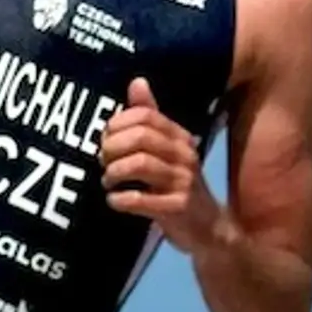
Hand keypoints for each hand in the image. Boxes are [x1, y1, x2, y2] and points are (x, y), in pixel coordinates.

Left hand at [101, 79, 222, 248]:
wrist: (208, 230)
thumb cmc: (178, 187)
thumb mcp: (167, 151)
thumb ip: (150, 118)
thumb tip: (137, 82)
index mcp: (179, 137)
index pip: (145, 116)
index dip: (118, 124)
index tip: (106, 140)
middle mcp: (184, 155)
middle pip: (140, 137)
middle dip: (112, 148)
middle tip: (103, 162)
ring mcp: (183, 182)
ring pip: (140, 164)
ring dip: (114, 173)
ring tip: (108, 181)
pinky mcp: (177, 208)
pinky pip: (141, 199)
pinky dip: (120, 199)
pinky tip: (114, 201)